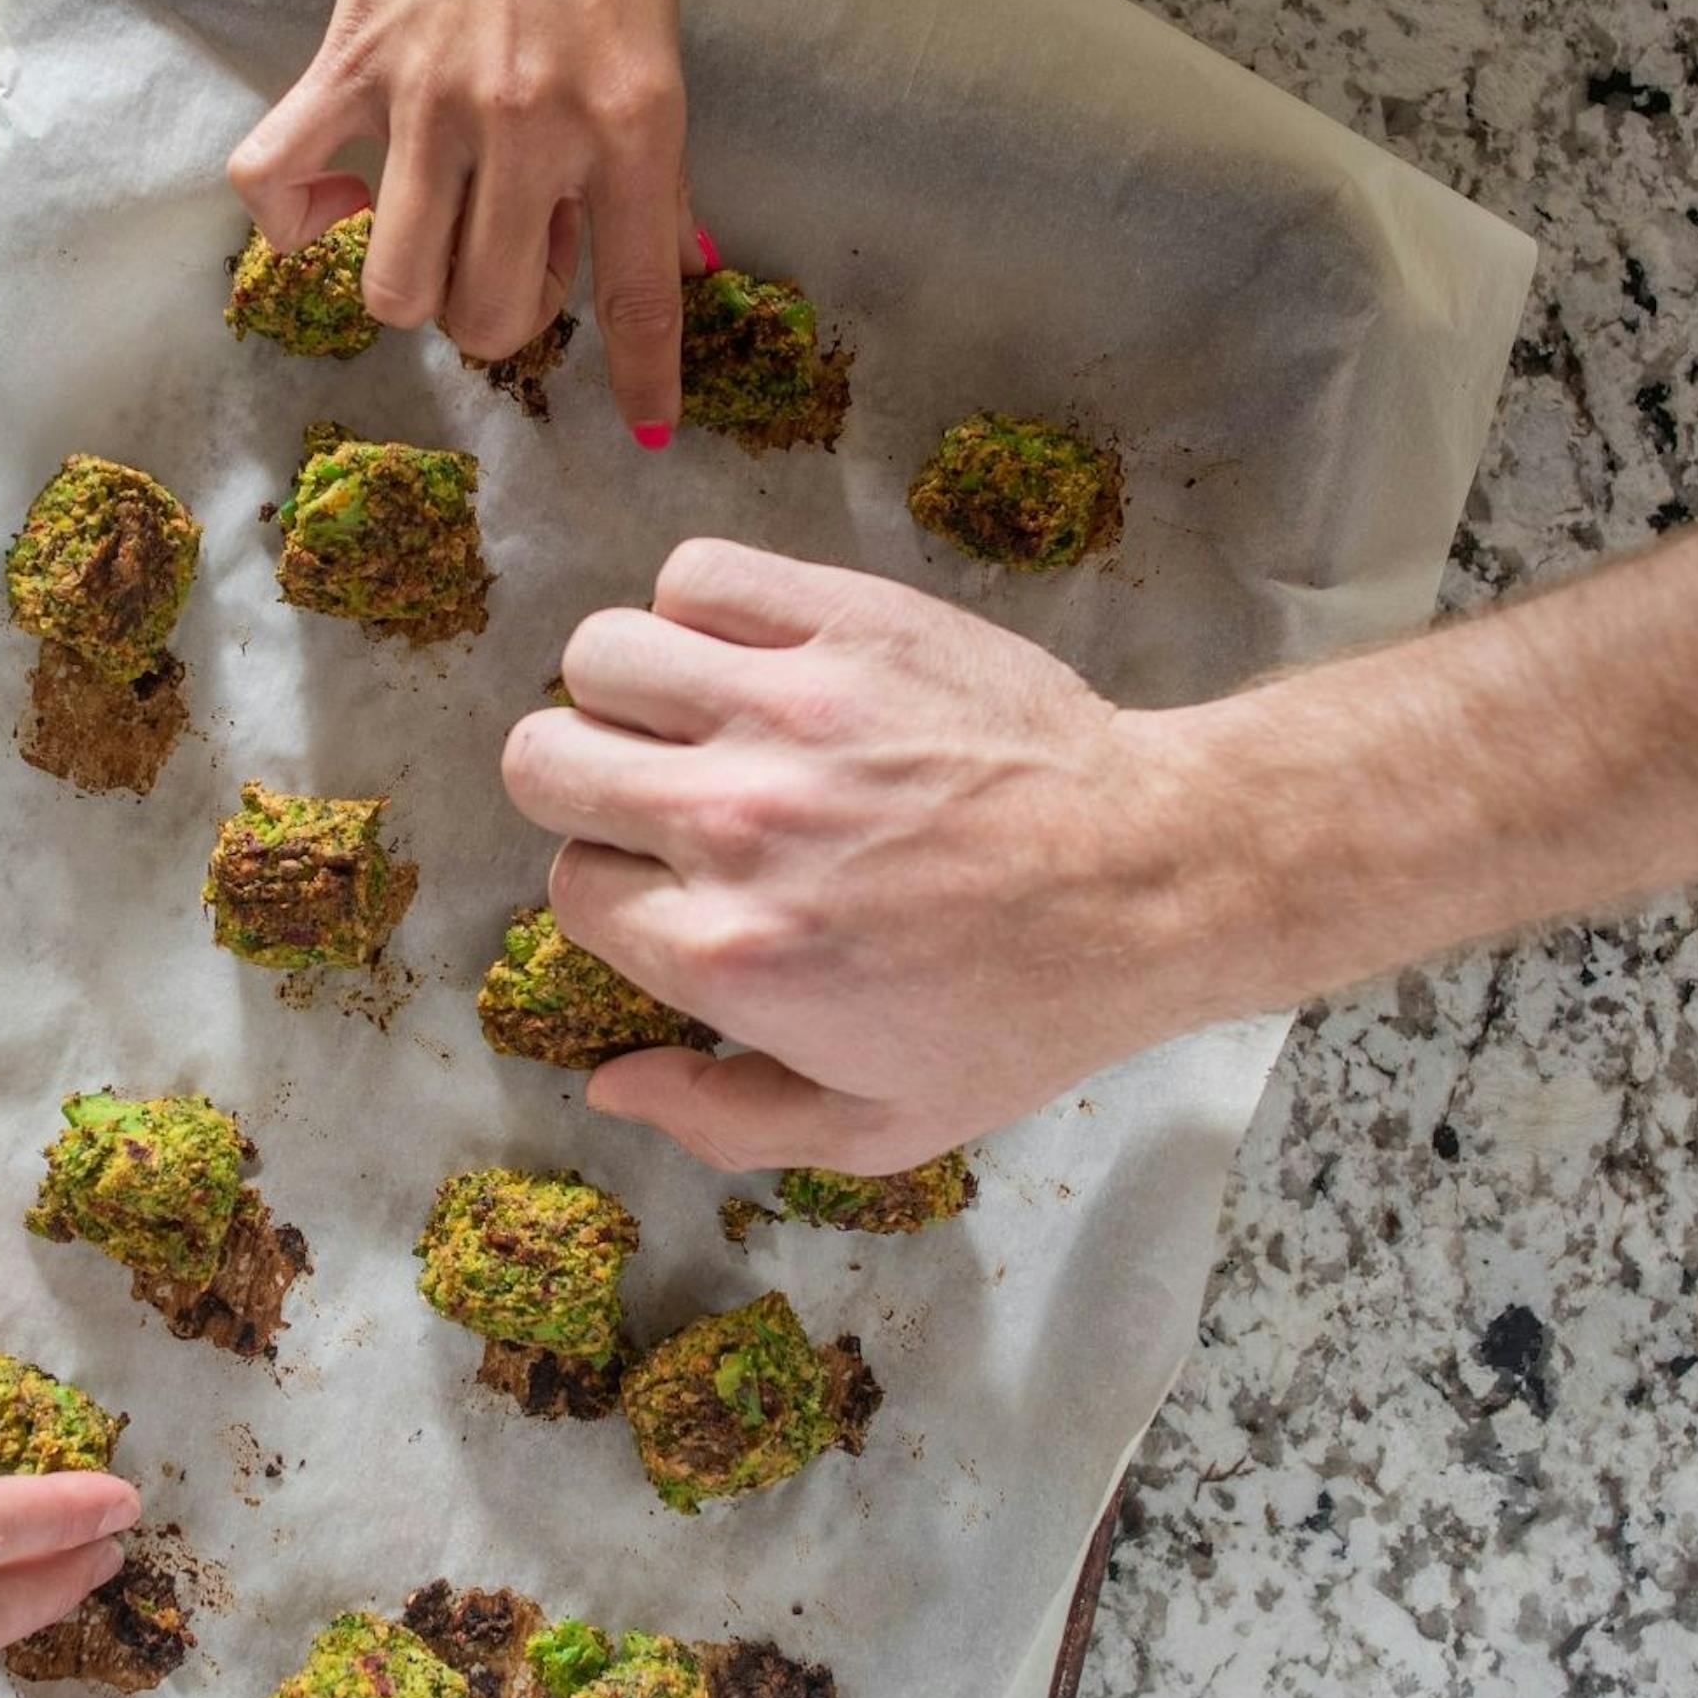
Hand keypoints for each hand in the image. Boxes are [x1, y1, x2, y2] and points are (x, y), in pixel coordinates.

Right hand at [230, 0, 699, 435]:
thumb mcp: (662, 35)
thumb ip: (653, 160)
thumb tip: (670, 259)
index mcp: (632, 120)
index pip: (638, 291)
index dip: (640, 375)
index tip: (643, 428)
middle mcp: (531, 126)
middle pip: (493, 315)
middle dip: (504, 317)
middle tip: (514, 254)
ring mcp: (430, 100)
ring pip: (396, 288)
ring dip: (411, 285)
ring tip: (430, 230)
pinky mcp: (348, 62)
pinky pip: (279, 186)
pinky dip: (291, 221)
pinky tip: (327, 201)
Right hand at [502, 541, 1282, 1172]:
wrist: (1153, 876)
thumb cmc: (1022, 1008)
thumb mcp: (880, 1123)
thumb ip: (723, 1119)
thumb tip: (607, 1082)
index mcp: (730, 954)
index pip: (570, 887)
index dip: (614, 889)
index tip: (674, 887)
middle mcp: (736, 823)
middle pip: (543, 759)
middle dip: (585, 785)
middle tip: (658, 797)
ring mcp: (788, 709)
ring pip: (600, 655)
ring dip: (629, 690)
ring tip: (694, 716)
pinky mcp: (847, 623)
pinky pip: (696, 575)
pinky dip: (700, 607)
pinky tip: (751, 656)